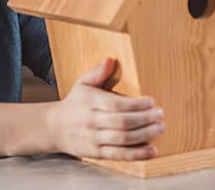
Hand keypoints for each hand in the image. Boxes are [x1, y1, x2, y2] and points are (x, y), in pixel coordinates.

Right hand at [50, 58, 164, 159]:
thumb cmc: (74, 103)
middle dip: (144, 119)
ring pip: (122, 139)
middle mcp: (91, 121)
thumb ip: (97, 72)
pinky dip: (137, 154)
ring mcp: (94, 139)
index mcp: (90, 102)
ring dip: (144, 135)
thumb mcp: (82, 84)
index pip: (115, 104)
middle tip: (160, 115)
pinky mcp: (96, 153)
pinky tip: (152, 151)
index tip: (151, 101)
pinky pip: (119, 155)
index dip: (135, 104)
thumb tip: (110, 60)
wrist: (54, 128)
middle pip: (121, 122)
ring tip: (160, 129)